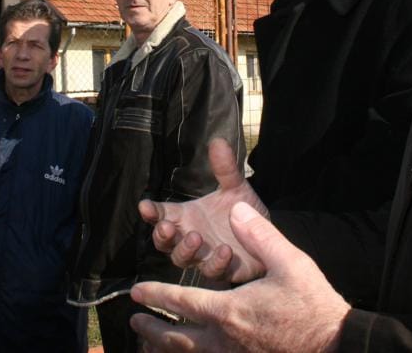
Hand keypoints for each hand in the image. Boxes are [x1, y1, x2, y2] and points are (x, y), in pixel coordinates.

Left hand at [130, 201, 351, 351]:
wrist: (335, 345)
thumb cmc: (312, 304)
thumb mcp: (290, 262)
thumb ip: (260, 235)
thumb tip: (235, 211)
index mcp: (229, 311)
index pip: (181, 302)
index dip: (156, 295)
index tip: (136, 291)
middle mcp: (224, 340)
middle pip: (176, 338)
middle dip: (152, 330)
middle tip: (135, 321)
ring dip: (166, 349)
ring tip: (151, 345)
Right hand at [139, 138, 268, 282]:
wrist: (266, 234)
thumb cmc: (241, 211)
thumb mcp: (234, 187)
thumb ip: (225, 168)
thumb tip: (218, 140)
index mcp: (186, 216)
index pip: (160, 215)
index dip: (151, 212)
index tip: (145, 205)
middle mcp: (188, 237)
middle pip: (163, 242)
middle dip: (162, 235)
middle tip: (167, 227)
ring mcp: (202, 256)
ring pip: (182, 259)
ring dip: (185, 249)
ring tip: (196, 237)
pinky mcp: (222, 270)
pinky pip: (213, 271)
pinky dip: (216, 262)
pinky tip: (224, 250)